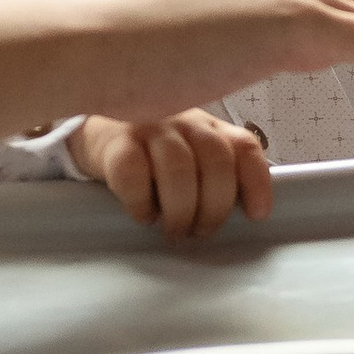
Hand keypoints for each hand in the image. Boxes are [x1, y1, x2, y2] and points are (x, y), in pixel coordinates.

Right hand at [70, 106, 271, 237]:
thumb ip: (218, 175)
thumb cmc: (153, 156)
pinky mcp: (116, 144)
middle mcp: (185, 122)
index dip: (257, 183)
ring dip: (181, 210)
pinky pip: (134, 174)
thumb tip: (246, 214)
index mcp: (210, 128)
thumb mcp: (192, 156)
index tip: (257, 216)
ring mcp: (150, 128)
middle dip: (214, 207)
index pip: (244, 147)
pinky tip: (144, 216)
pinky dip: (143, 204)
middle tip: (200, 231)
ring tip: (175, 230)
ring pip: (178, 167)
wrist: (97, 136)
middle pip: (216, 161)